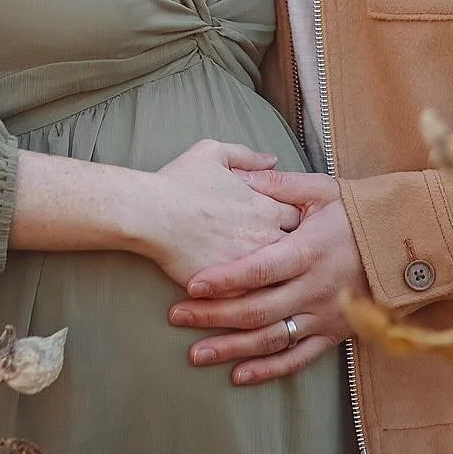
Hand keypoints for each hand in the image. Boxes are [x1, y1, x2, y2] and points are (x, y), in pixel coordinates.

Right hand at [141, 140, 300, 288]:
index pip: (301, 220)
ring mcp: (251, 266)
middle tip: (281, 255)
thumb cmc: (179, 182)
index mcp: (268, 207)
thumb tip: (271, 160)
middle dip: (293, 254)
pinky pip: (253, 301)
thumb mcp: (214, 153)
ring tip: (268, 279)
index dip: (294, 223)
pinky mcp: (232, 290)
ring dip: (277, 280)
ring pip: (280, 281)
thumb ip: (248, 156)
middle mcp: (266, 238)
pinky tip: (247, 297)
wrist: (151, 215)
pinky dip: (253, 299)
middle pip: (297, 252)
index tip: (283, 226)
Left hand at [169, 172, 371, 384]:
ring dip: (232, 348)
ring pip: (273, 339)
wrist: (407, 244)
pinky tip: (239, 375)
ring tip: (196, 353)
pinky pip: (299, 358)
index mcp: (310, 250)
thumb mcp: (321, 191)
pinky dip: (269, 370)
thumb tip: (240, 175)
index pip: (261, 269)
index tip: (193, 284)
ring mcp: (325, 315)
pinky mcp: (334, 334)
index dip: (226, 279)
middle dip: (214, 315)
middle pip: (258, 309)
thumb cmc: (358, 213)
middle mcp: (316, 288)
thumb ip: (279, 186)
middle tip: (177, 317)